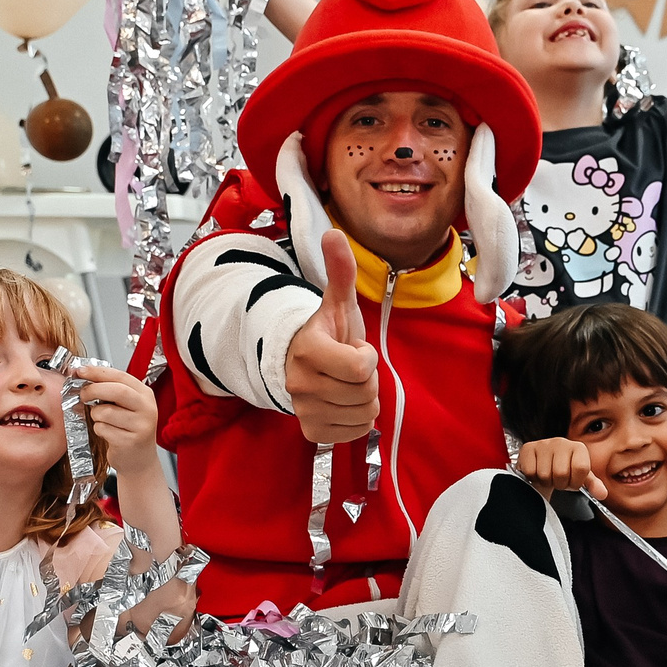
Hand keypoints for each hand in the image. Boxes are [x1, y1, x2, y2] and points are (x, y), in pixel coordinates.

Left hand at [79, 364, 162, 469]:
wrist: (139, 461)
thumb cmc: (129, 430)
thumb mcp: (126, 406)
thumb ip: (111, 391)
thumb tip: (84, 376)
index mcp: (145, 394)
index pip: (120, 376)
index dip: (97, 372)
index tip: (80, 371)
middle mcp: (146, 408)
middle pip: (116, 391)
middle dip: (93, 390)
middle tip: (82, 394)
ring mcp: (141, 426)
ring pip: (105, 412)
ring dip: (96, 415)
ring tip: (102, 420)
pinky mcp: (130, 441)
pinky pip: (103, 429)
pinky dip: (99, 430)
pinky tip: (108, 434)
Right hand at [283, 231, 379, 443]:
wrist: (299, 364)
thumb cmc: (326, 333)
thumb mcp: (337, 302)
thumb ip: (340, 270)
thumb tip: (335, 233)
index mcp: (310, 350)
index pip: (362, 366)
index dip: (367, 356)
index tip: (353, 347)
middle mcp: (301, 384)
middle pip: (366, 392)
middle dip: (367, 379)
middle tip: (350, 366)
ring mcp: (305, 410)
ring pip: (364, 414)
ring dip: (364, 399)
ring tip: (346, 382)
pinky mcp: (312, 432)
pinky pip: (356, 433)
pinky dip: (357, 420)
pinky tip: (343, 402)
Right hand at [515, 437, 601, 499]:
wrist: (543, 464)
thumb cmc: (563, 470)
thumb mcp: (580, 477)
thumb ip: (593, 485)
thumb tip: (603, 494)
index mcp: (578, 447)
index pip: (581, 469)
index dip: (575, 482)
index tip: (572, 481)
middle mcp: (561, 442)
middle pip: (561, 473)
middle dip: (559, 483)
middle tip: (558, 480)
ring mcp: (543, 444)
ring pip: (544, 474)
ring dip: (545, 481)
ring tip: (548, 476)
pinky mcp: (528, 448)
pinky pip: (530, 471)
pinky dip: (532, 477)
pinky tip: (536, 472)